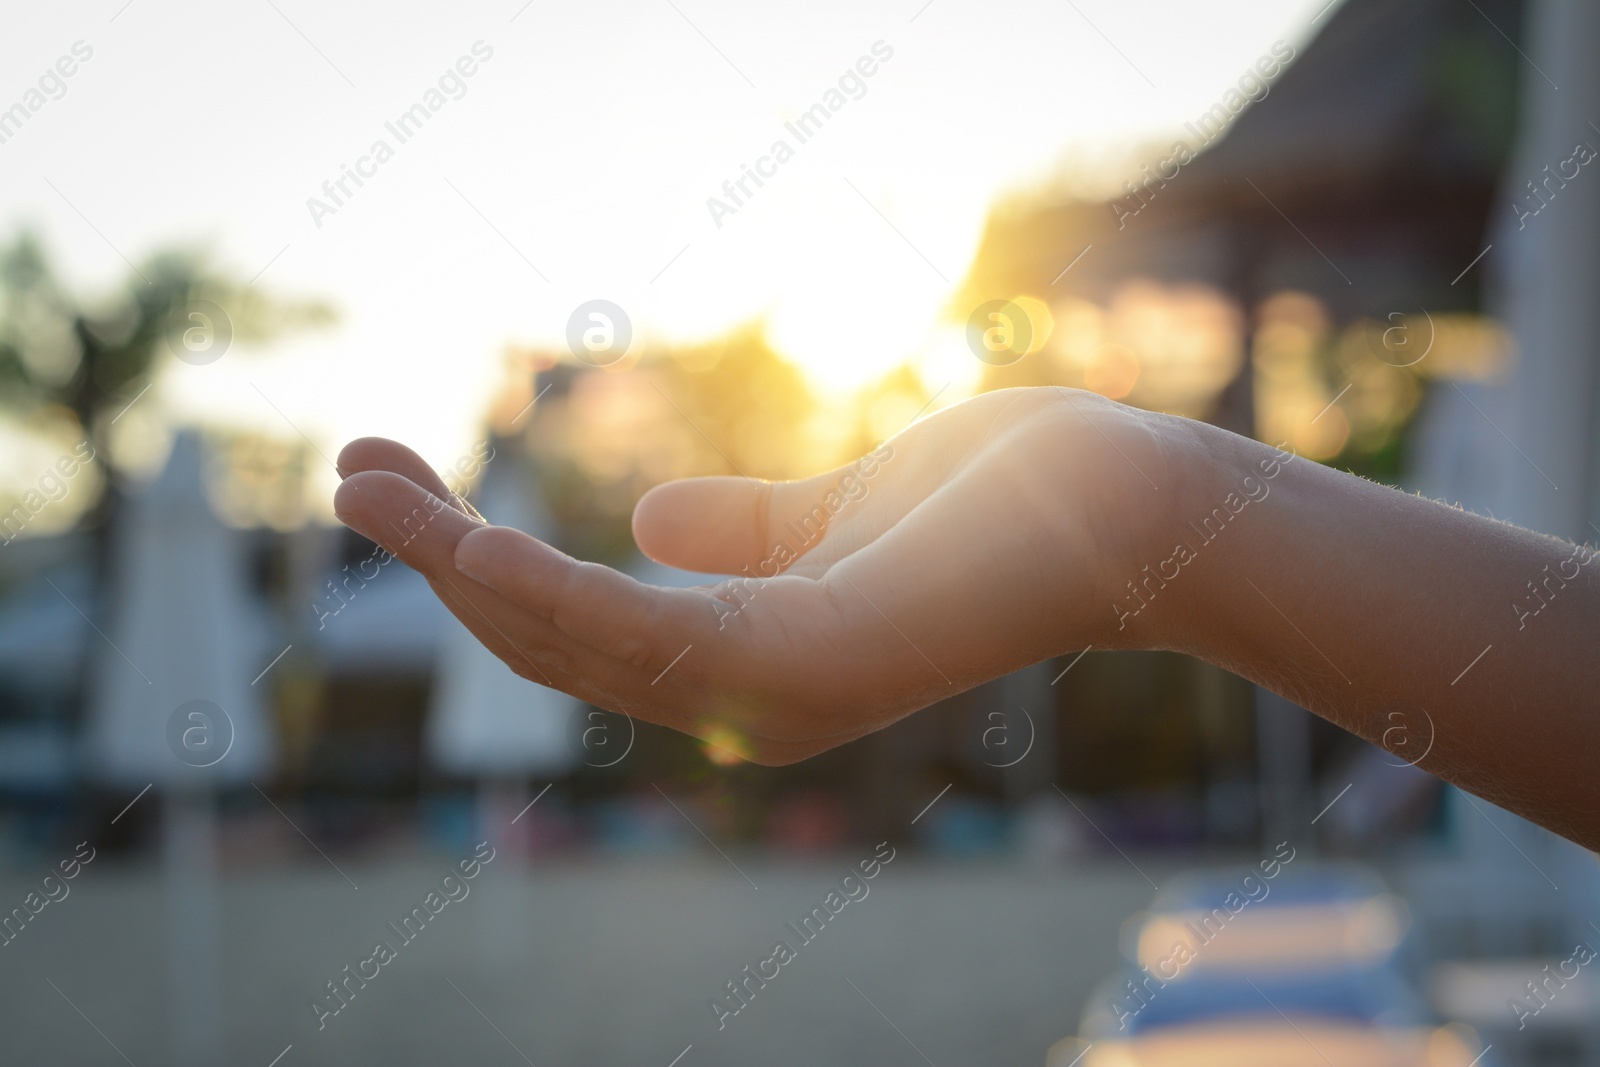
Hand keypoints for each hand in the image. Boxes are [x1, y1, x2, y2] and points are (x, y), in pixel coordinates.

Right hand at [333, 387, 1183, 763]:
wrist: (1124, 504)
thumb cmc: (995, 506)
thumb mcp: (831, 513)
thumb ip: (743, 531)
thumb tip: (651, 515)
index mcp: (745, 660)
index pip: (582, 625)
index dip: (484, 568)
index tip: (408, 488)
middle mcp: (745, 697)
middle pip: (553, 638)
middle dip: (440, 562)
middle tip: (349, 474)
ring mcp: (773, 692)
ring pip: (574, 637)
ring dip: (458, 567)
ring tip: (367, 490)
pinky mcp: (807, 661)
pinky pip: (646, 635)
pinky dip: (550, 595)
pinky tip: (472, 544)